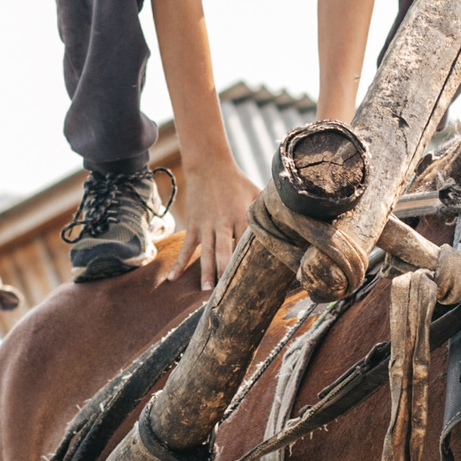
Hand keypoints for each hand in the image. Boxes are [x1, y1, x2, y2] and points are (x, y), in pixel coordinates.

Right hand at [162, 156, 260, 291]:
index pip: (246, 243)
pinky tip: (172, 279)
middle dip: (226, 273)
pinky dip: (179, 264)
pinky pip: (186, 248)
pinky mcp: (194, 226)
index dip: (249, 262)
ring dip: (206, 273)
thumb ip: (267, 211)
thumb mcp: (257, 194)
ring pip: (206, 254)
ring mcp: (206, 226)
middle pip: (225, 252)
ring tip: (206, 292)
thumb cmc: (237, 182)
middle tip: (228, 294)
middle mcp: (223, 223)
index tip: (255, 281)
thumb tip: (288, 225)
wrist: (208, 166)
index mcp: (241, 216)